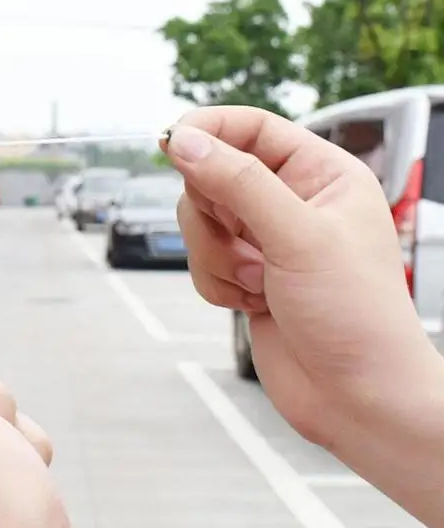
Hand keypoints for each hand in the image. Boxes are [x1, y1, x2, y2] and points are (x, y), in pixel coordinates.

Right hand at [161, 106, 441, 440]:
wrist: (357, 400)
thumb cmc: (357, 317)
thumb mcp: (297, 236)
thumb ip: (236, 182)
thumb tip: (184, 141)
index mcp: (320, 174)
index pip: (250, 127)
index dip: (207, 129)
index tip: (169, 141)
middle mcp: (290, 200)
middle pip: (213, 174)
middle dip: (213, 215)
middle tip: (240, 241)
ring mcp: (264, 238)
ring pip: (199, 220)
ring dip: (216, 256)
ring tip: (258, 282)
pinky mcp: (244, 273)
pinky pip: (199, 260)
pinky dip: (216, 283)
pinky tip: (255, 303)